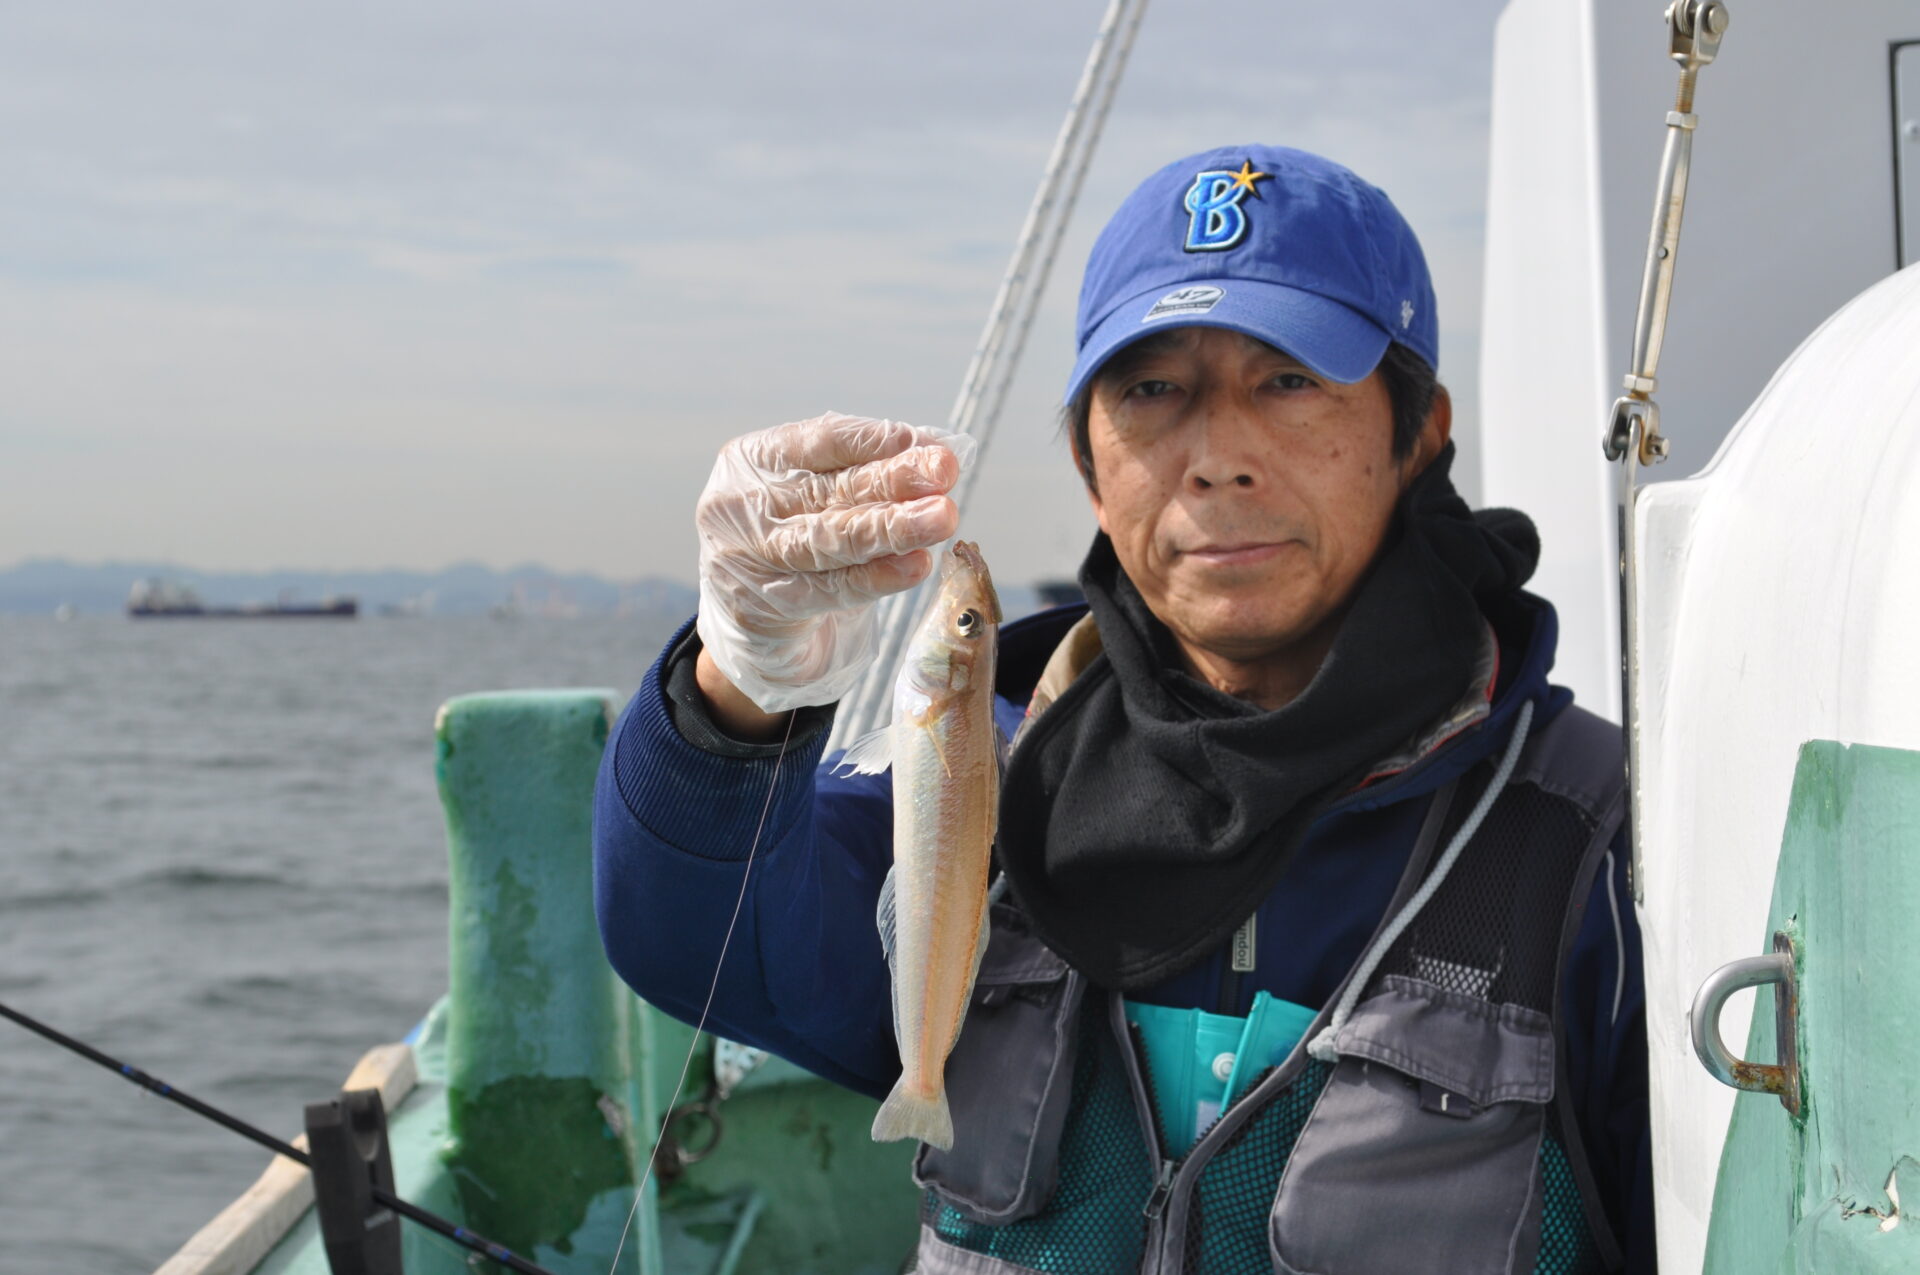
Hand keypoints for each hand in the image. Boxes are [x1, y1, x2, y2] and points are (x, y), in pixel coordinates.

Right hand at [695, 411, 966, 714]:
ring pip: (830, 538)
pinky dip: (878, 577)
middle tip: (944, 471)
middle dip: (893, 479)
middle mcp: (739, 504)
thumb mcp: (823, 499)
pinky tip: (915, 565)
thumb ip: (866, 473)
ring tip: (942, 516)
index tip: (928, 444)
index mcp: (749, 459)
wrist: (756, 625)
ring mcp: (745, 558)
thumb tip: (935, 450)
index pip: (818, 441)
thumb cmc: (798, 544)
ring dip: (893, 526)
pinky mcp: (761, 608)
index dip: (875, 441)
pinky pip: (831, 589)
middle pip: (828, 489)